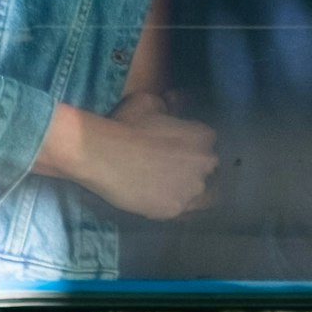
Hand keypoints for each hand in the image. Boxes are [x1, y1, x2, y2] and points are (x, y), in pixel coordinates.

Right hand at [39, 94, 218, 221]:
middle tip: (171, 168)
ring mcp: (192, 189)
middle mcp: (206, 163)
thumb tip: (175, 100)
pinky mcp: (175, 209)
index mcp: (204, 135)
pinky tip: (160, 201)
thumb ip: (170, 105)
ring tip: (168, 189)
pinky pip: (182, 211)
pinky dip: (174, 205)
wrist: (104, 154)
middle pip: (208, 168)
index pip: (208, 142)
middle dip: (194, 168)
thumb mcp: (150, 102)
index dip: (192, 145)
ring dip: (189, 190)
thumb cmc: (127, 124)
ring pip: (202, 194)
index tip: (177, 147)